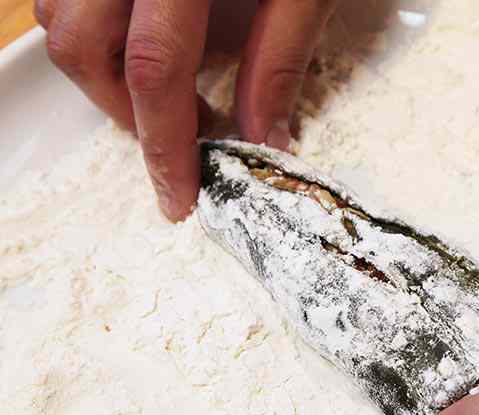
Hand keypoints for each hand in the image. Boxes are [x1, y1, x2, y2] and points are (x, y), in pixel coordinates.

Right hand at [35, 0, 336, 220]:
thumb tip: (263, 138)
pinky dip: (90, 23)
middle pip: (84, 46)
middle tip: (182, 148)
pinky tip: (142, 42)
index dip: (166, 142)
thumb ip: (280, 59)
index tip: (182, 195)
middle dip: (128, 114)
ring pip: (60, 13)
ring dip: (103, 72)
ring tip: (167, 99)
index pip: (153, 69)